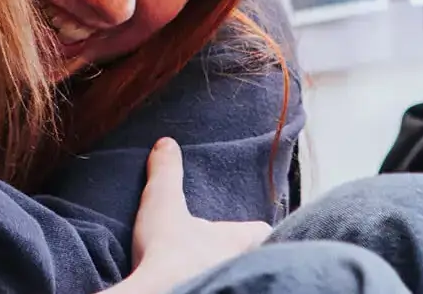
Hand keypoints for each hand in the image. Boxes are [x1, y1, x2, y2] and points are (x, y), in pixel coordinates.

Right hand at [121, 139, 271, 291]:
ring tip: (204, 270)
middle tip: (218, 251)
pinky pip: (221, 289)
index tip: (252, 228)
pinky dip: (210, 286)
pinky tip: (194, 286)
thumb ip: (165, 172)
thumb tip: (166, 144)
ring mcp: (230, 283)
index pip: (261, 231)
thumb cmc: (170, 250)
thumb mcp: (161, 202)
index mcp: (235, 239)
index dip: (255, 230)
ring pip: (236, 274)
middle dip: (236, 253)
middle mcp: (241, 264)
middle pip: (250, 256)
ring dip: (223, 272)